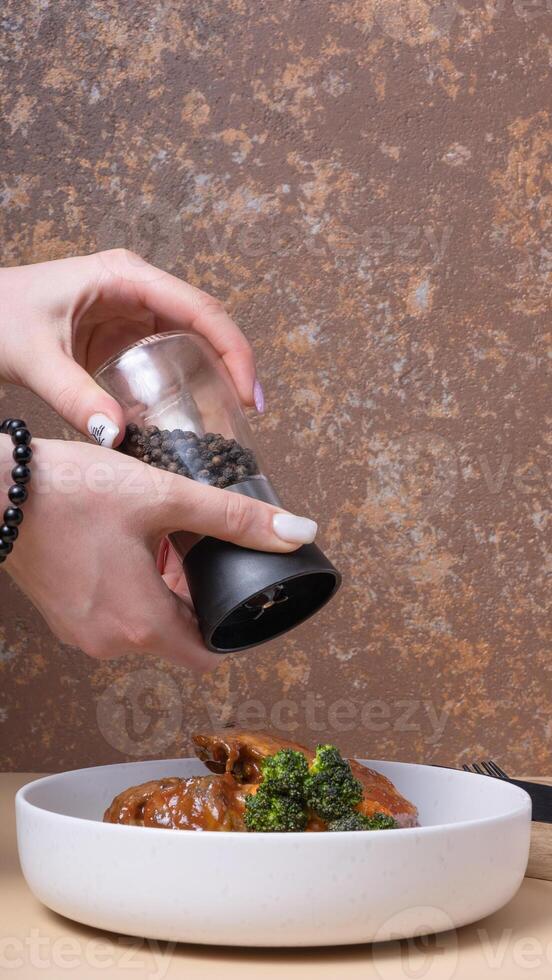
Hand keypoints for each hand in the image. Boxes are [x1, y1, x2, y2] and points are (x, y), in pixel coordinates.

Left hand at [0, 250, 263, 446]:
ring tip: (236, 409)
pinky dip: (189, 375)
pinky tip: (198, 405)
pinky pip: (169, 350)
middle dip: (234, 359)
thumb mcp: (35, 358)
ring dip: (217, 366)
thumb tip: (117, 437)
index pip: (198, 308)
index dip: (232, 348)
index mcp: (124, 276)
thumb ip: (73, 397)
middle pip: (205, 319)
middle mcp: (136, 286)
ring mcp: (132, 307)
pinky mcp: (123, 330)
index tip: (247, 390)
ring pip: (192, 334)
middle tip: (252, 407)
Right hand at [1, 438, 316, 669]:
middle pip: (178, 636)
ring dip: (162, 592)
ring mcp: (80, 633)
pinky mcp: (61, 616)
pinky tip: (126, 545)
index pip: (210, 654)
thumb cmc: (71, 492)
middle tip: (201, 552)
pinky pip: (113, 614)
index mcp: (142, 625)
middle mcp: (110, 643)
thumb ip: (235, 517)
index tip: (245, 595)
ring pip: (144, 624)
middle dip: (197, 599)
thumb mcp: (165, 496)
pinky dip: (130, 589)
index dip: (235, 628)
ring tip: (161, 541)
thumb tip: (298, 531)